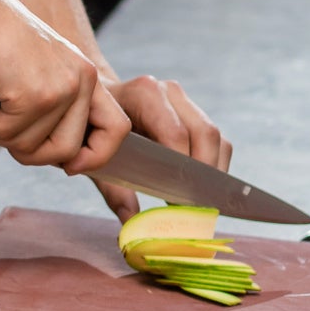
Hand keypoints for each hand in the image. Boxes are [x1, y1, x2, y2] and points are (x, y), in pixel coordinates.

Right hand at [0, 0, 130, 174]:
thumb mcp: (42, 68)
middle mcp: (80, 81)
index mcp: (86, 75)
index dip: (96, 155)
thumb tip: (50, 152)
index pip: (116, 127)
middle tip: (5, 137)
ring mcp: (59, 90)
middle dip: (32, 154)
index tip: (70, 165)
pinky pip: (5, 134)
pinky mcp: (32, 97)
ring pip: (31, 147)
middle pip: (67, 150)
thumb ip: (54, 105)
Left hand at [90, 75, 232, 225]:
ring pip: (215, 137)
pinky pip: (217, 141)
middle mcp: (167, 91)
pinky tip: (198, 189)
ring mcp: (183, 100)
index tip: (179, 202)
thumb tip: (130, 219)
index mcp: (142, 94)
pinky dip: (213, 167)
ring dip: (212, 172)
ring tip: (196, 201)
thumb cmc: (92, 128)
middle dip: (203, 174)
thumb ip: (112, 187)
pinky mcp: (194, 113)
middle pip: (204, 133)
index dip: (183, 170)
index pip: (175, 133)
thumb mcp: (94, 154)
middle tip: (192, 207)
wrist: (94, 101)